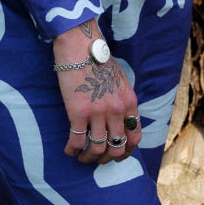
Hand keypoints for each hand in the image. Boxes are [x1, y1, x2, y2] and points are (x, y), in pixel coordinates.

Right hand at [54, 22, 141, 163]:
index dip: (126, 151)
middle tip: (97, 159)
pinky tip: (68, 150)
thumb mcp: (120, 81)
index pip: (135, 137)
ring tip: (81, 158)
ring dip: (89, 158)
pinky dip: (72, 149)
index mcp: (129, 102)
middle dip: (106, 159)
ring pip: (97, 149)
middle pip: (116, 148)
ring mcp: (98, 112)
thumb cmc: (98, 59)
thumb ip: (122, 101)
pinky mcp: (78, 112)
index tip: (116, 154)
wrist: (81, 45)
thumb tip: (119, 120)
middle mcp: (117, 110)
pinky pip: (77, 141)